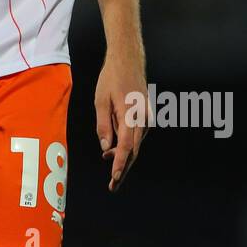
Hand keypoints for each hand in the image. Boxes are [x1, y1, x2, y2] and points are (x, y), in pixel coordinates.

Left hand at [95, 52, 147, 191]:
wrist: (128, 60)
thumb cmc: (111, 78)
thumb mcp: (100, 101)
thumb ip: (103, 125)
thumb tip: (106, 147)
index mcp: (131, 114)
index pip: (126, 145)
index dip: (120, 163)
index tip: (114, 177)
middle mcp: (143, 118)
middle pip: (133, 150)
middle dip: (123, 168)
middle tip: (112, 186)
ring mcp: (146, 117)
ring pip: (136, 144)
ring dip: (123, 155)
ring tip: (107, 162)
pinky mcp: (145, 116)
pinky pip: (136, 135)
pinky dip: (126, 144)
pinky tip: (113, 147)